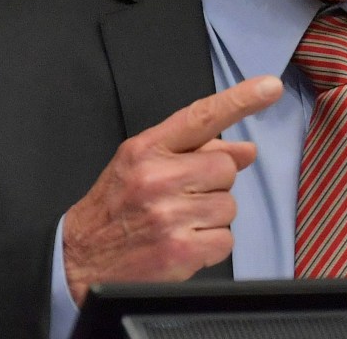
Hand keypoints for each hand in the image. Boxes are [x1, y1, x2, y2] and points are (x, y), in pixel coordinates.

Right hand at [62, 75, 282, 303]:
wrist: (77, 261)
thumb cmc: (114, 209)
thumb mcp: (141, 166)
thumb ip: (193, 152)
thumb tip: (246, 150)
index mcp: (146, 149)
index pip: (201, 116)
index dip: (240, 99)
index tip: (270, 86)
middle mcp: (156, 178)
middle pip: (225, 167)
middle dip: (213, 184)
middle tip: (183, 198)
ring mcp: (168, 215)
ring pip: (229, 205)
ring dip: (211, 217)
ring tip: (178, 223)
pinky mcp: (179, 251)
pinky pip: (225, 241)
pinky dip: (210, 247)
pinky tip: (182, 245)